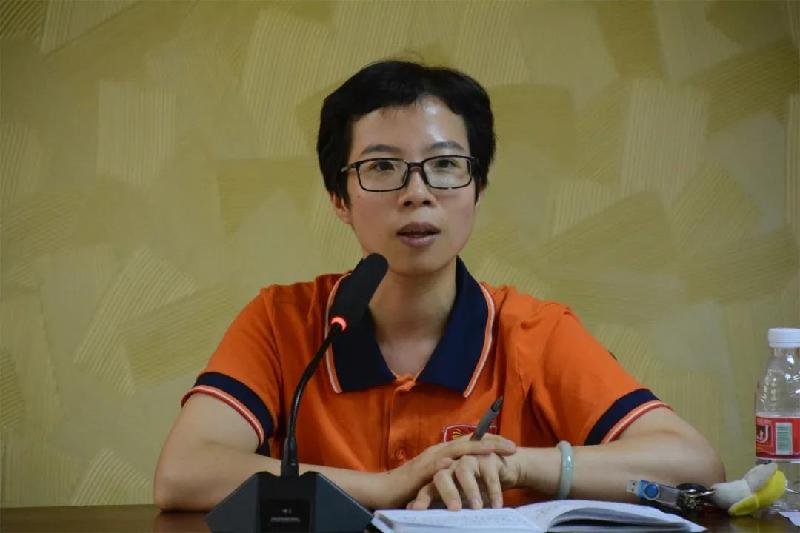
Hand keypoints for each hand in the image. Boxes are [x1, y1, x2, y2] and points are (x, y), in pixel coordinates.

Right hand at [384, 434, 515, 507]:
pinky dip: (448, 463)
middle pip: (469, 441)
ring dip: (476, 449)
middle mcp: (438, 451)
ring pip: (456, 449)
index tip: (511, 446)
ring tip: (494, 450)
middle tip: (513, 446)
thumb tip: (470, 482)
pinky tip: (460, 462)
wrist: (383, 490)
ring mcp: (429, 460)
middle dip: (492, 442)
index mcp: (443, 452)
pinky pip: (437, 466)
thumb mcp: (437, 481)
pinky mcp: (420, 472)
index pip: (471, 443)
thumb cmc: (410, 488)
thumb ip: (452, 477)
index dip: (491, 442)